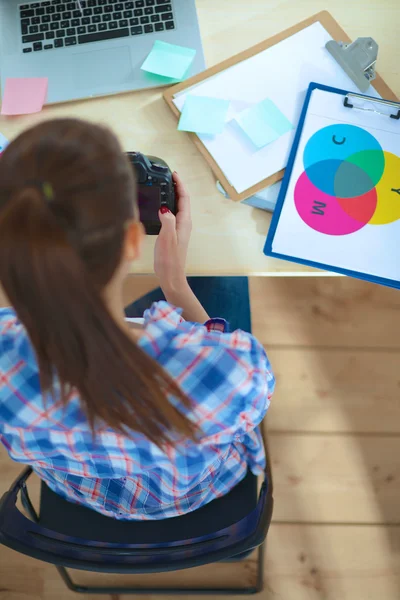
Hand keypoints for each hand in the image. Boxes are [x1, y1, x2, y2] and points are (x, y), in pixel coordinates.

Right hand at [154, 171, 191, 293]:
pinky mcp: (173, 234)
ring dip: (172, 196)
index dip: (180, 185)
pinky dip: (167, 207)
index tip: (174, 174)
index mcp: (184, 223)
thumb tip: (165, 208)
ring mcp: (179, 230)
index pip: (184, 198)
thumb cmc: (169, 259)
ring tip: (164, 187)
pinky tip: (159, 208)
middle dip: (176, 187)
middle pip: (182, 201)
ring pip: (177, 208)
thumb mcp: (167, 238)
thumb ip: (168, 221)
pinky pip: (171, 215)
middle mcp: (183, 225)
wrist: (171, 276)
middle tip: (168, 177)